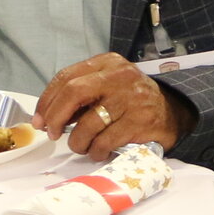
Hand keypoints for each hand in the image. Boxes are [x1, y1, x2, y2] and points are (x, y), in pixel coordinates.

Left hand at [35, 53, 196, 157]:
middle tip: (52, 134)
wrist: (174, 112)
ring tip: (82, 146)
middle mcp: (120, 76)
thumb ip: (81, 95)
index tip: (39, 120)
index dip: (47, 101)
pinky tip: (99, 151)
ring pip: (87, 124)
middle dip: (56, 117)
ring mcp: (131, 98)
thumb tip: (46, 117)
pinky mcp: (139, 122)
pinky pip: (104, 142)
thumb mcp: (109, 86)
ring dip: (78, 142)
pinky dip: (96, 151)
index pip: (67, 77)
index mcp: (108, 63)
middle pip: (73, 93)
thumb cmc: (132, 101)